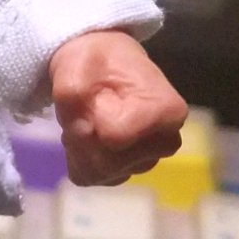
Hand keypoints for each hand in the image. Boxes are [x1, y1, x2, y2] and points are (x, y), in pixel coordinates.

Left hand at [48, 30, 186, 186]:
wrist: (103, 63)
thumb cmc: (94, 61)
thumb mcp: (76, 66)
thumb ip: (73, 96)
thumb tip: (82, 134)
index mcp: (166, 112)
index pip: (115, 137)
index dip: (90, 120)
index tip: (92, 98)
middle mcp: (165, 142)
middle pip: (109, 162)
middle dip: (82, 138)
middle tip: (82, 110)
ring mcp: (148, 160)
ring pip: (100, 172)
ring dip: (81, 148)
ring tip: (86, 118)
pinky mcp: (127, 170)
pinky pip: (91, 177)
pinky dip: (79, 158)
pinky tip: (85, 135)